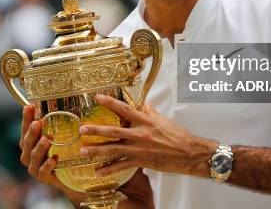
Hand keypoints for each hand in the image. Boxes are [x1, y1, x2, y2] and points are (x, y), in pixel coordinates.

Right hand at [19, 105, 61, 187]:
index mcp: (27, 144)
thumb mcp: (53, 138)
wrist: (66, 177)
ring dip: (39, 147)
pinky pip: (43, 172)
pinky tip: (54, 159)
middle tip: (38, 123)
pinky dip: (47, 165)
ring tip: (47, 139)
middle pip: (27, 143)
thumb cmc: (56, 153)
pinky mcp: (43, 178)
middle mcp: (27, 156)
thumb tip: (47, 102)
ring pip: (33, 157)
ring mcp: (34, 168)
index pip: (24, 129)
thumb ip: (47, 124)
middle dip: (32, 132)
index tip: (30, 106)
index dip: (26, 118)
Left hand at [78, 95, 217, 176]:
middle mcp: (139, 134)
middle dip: (96, 130)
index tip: (97, 98)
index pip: (124, 109)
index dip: (110, 102)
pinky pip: (122, 166)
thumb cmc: (177, 135)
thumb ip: (149, 112)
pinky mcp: (141, 161)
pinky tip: (99, 171)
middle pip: (114, 131)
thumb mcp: (163, 119)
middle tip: (82, 129)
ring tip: (83, 150)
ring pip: (114, 149)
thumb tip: (142, 104)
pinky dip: (109, 169)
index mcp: (145, 120)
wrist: (188, 153)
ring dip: (97, 150)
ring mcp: (139, 149)